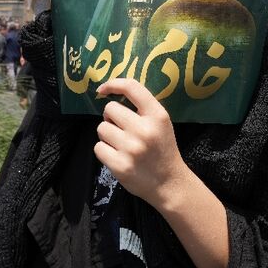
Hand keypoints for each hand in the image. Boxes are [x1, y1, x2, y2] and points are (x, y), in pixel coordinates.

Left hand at [94, 78, 189, 208]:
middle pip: (110, 109)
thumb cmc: (162, 149)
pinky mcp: (120, 165)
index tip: (103, 89)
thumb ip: (142, 108)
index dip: (113, 84)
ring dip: (107, 135)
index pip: (132, 87)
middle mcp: (144, 129)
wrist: (169, 183)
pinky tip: (117, 156)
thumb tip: (109, 94)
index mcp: (157, 115)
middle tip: (122, 129)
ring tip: (120, 144)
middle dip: (111, 118)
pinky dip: (104, 151)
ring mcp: (131, 148)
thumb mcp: (161, 123)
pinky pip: (98, 147)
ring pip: (101, 128)